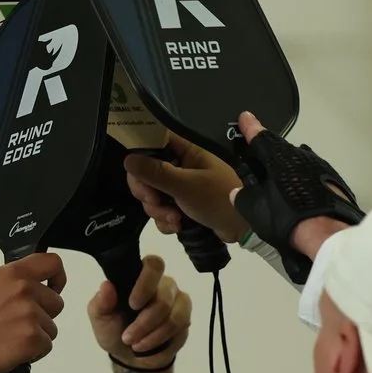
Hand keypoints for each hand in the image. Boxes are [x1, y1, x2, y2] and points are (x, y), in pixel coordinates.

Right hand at [0, 255, 66, 372]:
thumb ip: (16, 283)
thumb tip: (37, 285)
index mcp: (13, 273)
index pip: (52, 263)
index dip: (58, 278)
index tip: (54, 288)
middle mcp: (23, 289)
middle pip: (57, 302)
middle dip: (44, 316)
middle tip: (18, 324)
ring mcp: (30, 313)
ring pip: (52, 327)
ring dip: (37, 335)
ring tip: (12, 337)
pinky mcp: (34, 336)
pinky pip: (47, 345)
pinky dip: (34, 352)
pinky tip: (14, 349)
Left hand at [91, 256, 191, 367]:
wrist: (128, 355)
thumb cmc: (114, 330)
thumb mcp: (100, 318)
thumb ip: (101, 302)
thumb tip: (106, 285)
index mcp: (140, 276)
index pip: (153, 265)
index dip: (146, 283)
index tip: (132, 304)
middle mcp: (162, 284)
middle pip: (164, 295)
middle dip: (145, 321)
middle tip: (128, 337)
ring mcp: (177, 300)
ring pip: (174, 313)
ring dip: (152, 333)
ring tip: (136, 344)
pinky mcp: (185, 317)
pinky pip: (179, 325)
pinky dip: (160, 338)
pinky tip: (147, 344)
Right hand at [124, 135, 244, 242]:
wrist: (244, 228)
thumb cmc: (218, 199)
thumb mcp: (185, 186)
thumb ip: (156, 172)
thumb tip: (128, 159)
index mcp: (185, 151)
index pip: (152, 144)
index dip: (140, 159)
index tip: (138, 177)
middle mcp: (181, 165)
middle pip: (147, 173)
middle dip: (148, 193)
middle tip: (154, 203)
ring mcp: (181, 186)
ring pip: (153, 195)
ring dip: (158, 211)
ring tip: (174, 220)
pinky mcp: (183, 205)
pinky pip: (163, 210)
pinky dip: (166, 220)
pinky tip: (177, 227)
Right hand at [235, 110, 354, 265]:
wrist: (328, 234)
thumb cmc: (287, 218)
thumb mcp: (255, 211)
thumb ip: (243, 197)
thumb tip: (238, 192)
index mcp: (278, 156)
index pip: (259, 137)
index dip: (250, 127)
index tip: (245, 116)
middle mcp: (301, 155)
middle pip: (281, 151)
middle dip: (269, 155)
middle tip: (260, 164)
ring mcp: (320, 167)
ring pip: (299, 163)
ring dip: (288, 169)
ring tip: (281, 184)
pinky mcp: (334, 181)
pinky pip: (312, 176)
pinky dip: (303, 181)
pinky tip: (301, 196)